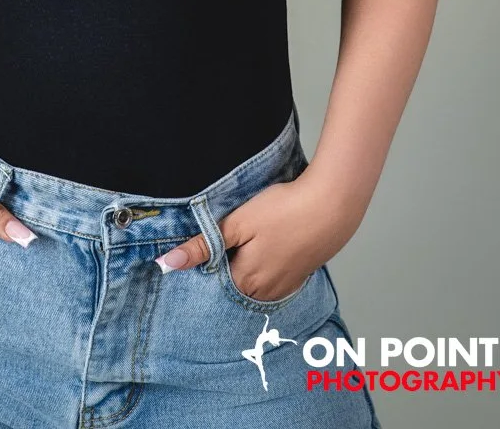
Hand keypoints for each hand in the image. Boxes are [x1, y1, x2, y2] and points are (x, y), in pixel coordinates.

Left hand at [153, 168, 355, 299]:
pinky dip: (264, 267)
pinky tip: (268, 245)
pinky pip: (272, 280)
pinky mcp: (299, 277)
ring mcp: (284, 287)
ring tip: (250, 239)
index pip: (211, 283)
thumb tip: (167, 265)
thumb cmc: (283, 211)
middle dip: (224, 266)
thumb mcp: (237, 223)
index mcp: (244, 282)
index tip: (204, 243)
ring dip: (245, 266)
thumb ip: (203, 246)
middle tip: (229, 236)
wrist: (331, 206)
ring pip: (252, 283)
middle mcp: (263, 293)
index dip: (205, 262)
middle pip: (232, 285)